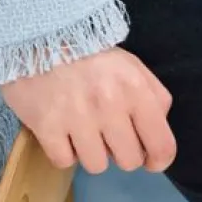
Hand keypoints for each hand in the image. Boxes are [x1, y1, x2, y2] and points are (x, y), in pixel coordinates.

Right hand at [0, 43, 177, 173]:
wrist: (40, 35)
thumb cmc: (90, 54)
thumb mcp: (132, 66)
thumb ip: (154, 97)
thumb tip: (158, 130)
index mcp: (135, 90)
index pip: (161, 145)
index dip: (159, 160)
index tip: (150, 161)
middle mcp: (110, 106)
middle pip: (129, 161)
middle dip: (120, 152)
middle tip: (108, 135)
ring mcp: (77, 118)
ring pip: (97, 166)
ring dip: (91, 153)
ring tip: (82, 131)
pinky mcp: (47, 126)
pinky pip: (64, 161)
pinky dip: (63, 151)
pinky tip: (62, 132)